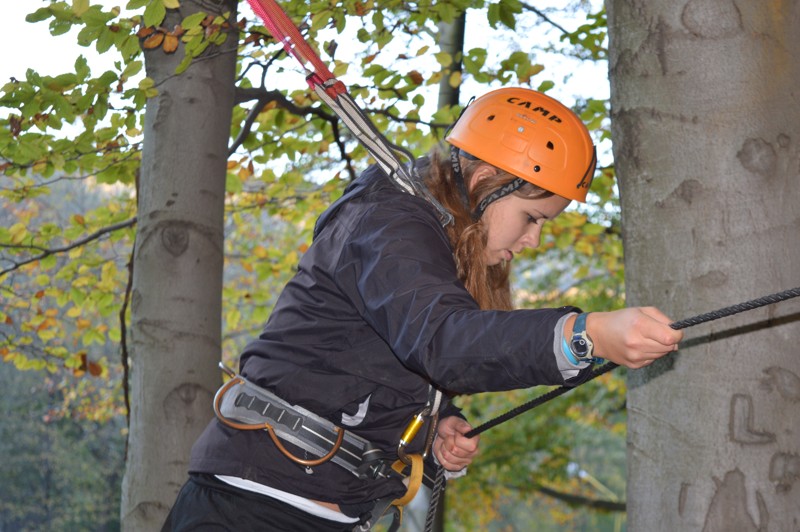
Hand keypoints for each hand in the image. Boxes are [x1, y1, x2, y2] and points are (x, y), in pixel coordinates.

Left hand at [432, 416, 479, 471]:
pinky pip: (446, 465)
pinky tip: (444, 450)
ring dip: (443, 449)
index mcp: (475, 440)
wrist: (440, 434)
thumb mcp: (452, 421)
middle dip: (448, 443)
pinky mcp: (458, 467)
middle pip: (456, 452)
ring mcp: (466, 461)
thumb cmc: (449, 426)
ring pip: (449, 458)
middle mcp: (473, 452)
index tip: (456, 433)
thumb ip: (459, 424)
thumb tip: (468, 428)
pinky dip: (441, 456)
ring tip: (446, 443)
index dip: (458, 439)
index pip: (470, 446)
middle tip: (449, 438)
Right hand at [567, 308, 682, 368]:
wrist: (597, 334)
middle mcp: (637, 342)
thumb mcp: (641, 310)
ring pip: (662, 354)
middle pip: (668, 346)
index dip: (677, 334)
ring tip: (646, 338)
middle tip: (657, 333)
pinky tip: (639, 346)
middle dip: (668, 340)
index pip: (670, 337)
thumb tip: (677, 338)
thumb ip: (663, 320)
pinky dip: (650, 353)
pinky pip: (652, 360)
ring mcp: (635, 356)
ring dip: (659, 347)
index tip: (674, 330)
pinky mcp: (633, 365)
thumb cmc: (621, 319)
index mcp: (639, 325)